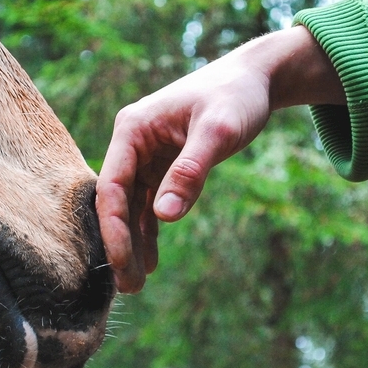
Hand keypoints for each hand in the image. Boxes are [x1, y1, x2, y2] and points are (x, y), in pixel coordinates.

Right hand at [96, 25, 343, 292]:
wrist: (255, 79)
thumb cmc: (236, 96)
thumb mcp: (219, 132)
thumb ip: (190, 172)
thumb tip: (164, 217)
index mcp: (133, 129)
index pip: (112, 186)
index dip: (114, 227)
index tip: (122, 262)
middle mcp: (132, 143)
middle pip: (117, 201)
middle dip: (120, 244)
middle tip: (129, 288)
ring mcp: (145, 156)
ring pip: (132, 207)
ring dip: (133, 243)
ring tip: (136, 285)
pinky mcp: (163, 166)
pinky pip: (150, 204)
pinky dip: (151, 230)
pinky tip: (152, 261)